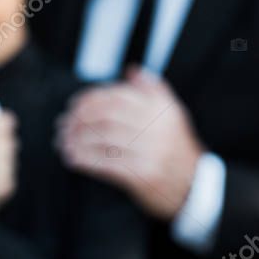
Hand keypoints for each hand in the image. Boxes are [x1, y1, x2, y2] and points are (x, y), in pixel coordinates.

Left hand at [57, 67, 203, 219]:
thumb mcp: (172, 115)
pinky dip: (84, 160)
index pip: (116, 96)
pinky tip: (73, 159)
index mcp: (160, 109)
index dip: (90, 100)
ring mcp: (150, 151)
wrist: (195, 186)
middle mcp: (156, 128)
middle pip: (106, 116)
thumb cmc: (176, 149)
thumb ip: (153, 90)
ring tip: (63, 143)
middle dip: (79, 120)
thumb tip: (131, 71)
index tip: (74, 106)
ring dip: (77, 141)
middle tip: (63, 126)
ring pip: (103, 139)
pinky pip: (105, 163)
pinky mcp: (142, 174)